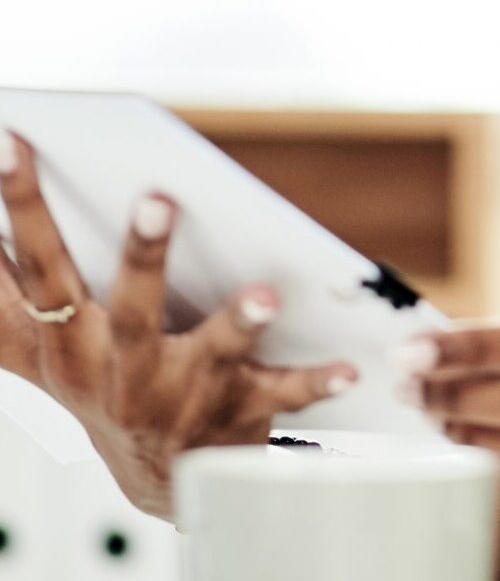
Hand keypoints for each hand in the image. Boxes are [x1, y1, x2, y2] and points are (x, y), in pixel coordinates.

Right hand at [0, 127, 359, 520]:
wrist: (158, 474)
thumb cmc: (97, 378)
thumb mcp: (40, 340)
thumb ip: (7, 285)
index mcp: (68, 341)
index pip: (39, 265)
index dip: (23, 205)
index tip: (17, 142)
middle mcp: (120, 369)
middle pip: (127, 306)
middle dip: (142, 256)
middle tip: (157, 197)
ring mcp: (180, 394)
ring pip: (209, 352)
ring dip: (236, 323)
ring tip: (265, 294)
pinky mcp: (235, 412)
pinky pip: (282, 393)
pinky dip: (317, 381)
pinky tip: (350, 366)